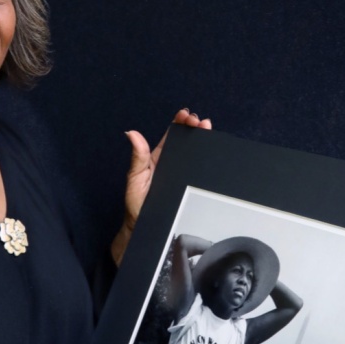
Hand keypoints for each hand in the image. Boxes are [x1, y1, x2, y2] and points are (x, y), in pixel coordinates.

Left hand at [112, 109, 211, 264]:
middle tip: (199, 121)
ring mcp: (181, 175)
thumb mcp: (135, 179)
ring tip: (206, 128)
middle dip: (194, 128)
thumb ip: (137, 157)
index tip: (185, 115)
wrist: (145, 228)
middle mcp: (170, 164)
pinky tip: (213, 151)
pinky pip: (199, 171)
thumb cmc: (137, 205)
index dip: (179, 123)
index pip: (170, 136)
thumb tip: (131, 133)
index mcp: (156, 158)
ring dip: (202, 140)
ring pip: (194, 154)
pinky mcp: (189, 186)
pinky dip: (207, 160)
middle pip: (186, 142)